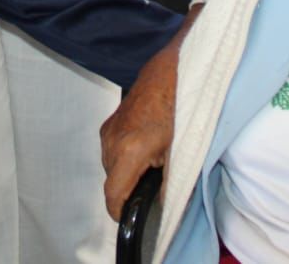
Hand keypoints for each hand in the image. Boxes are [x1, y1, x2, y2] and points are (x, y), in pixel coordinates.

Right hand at [101, 32, 182, 220]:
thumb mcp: (180, 151)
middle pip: (112, 182)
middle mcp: (112, 142)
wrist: (170, 72)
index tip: (130, 217)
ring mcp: (108, 132)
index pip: (112, 195)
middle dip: (128, 190)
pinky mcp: (108, 124)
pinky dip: (124, 157)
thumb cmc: (180, 107)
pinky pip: (112, 151)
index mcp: (129, 151)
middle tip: (151, 186)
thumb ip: (169, 182)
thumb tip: (162, 204)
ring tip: (151, 163)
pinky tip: (144, 147)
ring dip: (126, 172)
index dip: (120, 212)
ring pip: (111, 167)